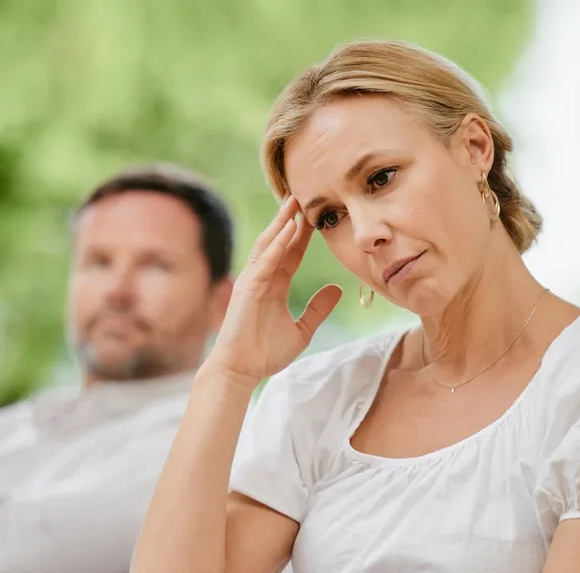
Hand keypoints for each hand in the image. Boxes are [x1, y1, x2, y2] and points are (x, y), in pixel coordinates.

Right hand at [207, 196, 341, 386]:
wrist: (242, 371)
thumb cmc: (265, 353)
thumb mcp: (302, 330)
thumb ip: (318, 309)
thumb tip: (337, 290)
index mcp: (275, 285)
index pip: (291, 252)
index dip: (303, 234)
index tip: (316, 215)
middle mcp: (262, 278)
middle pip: (278, 241)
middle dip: (290, 218)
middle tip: (303, 194)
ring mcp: (253, 281)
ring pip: (268, 245)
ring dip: (280, 223)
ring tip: (293, 202)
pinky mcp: (247, 289)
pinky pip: (264, 262)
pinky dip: (275, 246)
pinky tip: (286, 230)